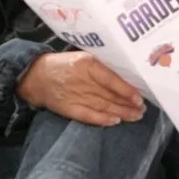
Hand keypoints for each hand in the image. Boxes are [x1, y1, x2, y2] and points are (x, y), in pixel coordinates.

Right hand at [17, 52, 145, 126]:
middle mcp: (82, 80)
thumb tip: (126, 75)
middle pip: (110, 95)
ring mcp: (75, 96)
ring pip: (103, 107)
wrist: (36, 76)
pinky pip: (89, 116)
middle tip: (142, 109)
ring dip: (121, 113)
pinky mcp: (69, 109)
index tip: (139, 97)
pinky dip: (103, 120)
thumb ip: (101, 65)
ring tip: (135, 116)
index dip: (126, 90)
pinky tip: (115, 121)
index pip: (111, 79)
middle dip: (128, 104)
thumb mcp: (83, 57)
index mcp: (87, 64)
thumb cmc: (64, 64)